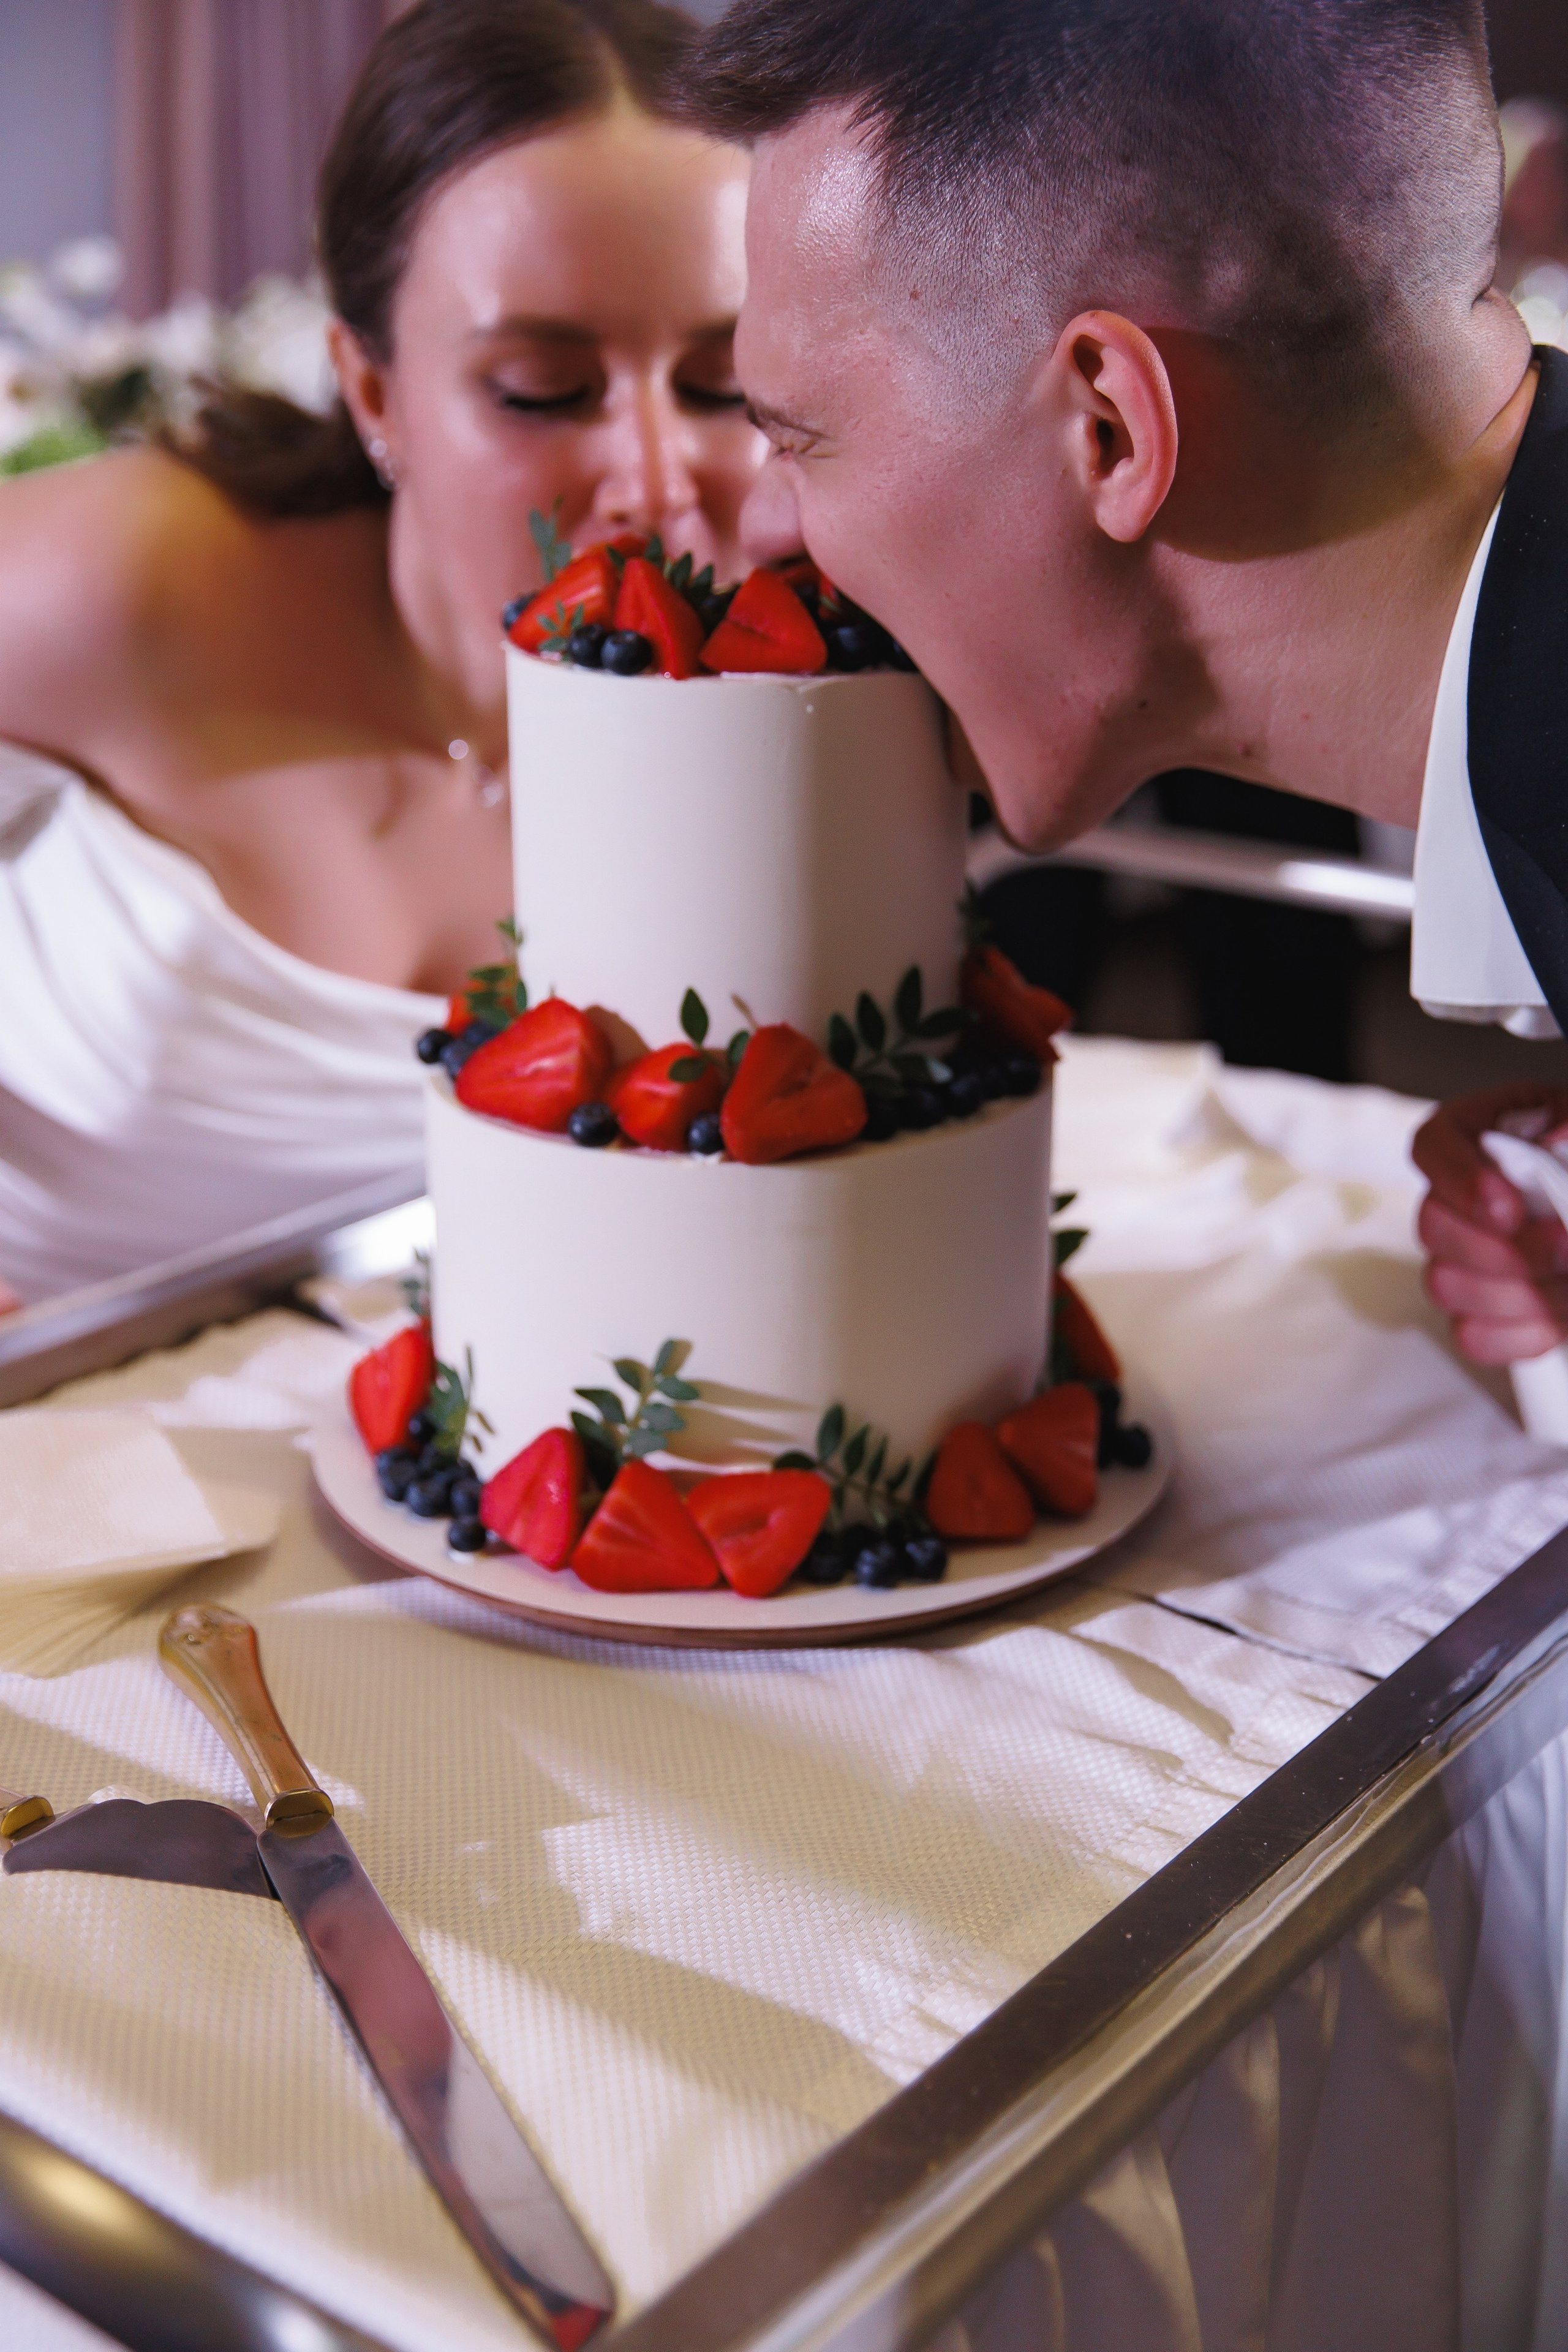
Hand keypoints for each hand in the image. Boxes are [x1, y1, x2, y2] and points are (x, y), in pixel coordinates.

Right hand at [1412, 1082, 1567, 1362]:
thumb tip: (1557, 1138)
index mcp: (1477, 1136)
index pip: (1431, 1146)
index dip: (1461, 1181)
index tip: (1510, 1210)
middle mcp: (1453, 1198)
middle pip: (1432, 1227)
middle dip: (1505, 1249)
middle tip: (1567, 1244)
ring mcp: (1458, 1259)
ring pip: (1445, 1285)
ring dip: (1520, 1292)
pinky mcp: (1477, 1312)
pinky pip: (1472, 1336)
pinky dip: (1522, 1333)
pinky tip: (1559, 1314)